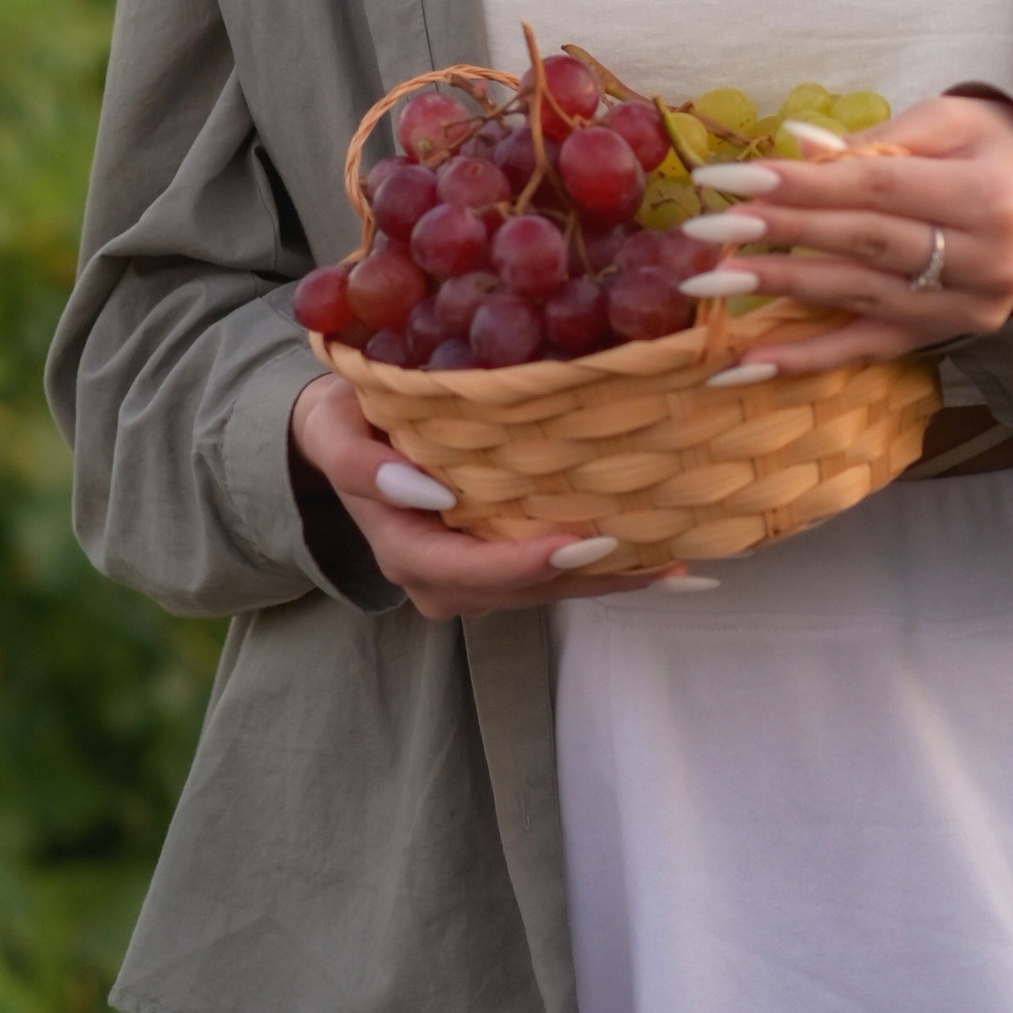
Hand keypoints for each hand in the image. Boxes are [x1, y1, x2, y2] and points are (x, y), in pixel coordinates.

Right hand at [289, 374, 686, 619]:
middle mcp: (440, 580)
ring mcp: (474, 579)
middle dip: (587, 578)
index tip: (571, 542)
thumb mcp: (335, 432)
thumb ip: (361, 464)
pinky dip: (608, 570)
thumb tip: (424, 488)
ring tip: (678, 562)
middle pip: (520, 590)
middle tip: (654, 558)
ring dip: (611, 579)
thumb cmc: (348, 423)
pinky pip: (556, 575)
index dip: (517, 565)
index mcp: (401, 549)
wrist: (348, 434)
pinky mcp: (503, 565)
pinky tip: (666, 560)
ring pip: (547, 589)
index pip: (461, 571)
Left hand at [688, 89, 1012, 377]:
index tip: (730, 178)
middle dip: (778, 234)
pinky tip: (743, 366)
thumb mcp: (958, 123)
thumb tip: (800, 144)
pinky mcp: (941, 338)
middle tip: (705, 229)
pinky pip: (865, 351)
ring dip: (778, 290)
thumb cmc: (1004, 155)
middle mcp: (979, 259)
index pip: (877, 188)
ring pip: (856, 298)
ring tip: (707, 284)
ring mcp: (961, 308)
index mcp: (987, 195)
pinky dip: (802, 361)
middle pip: (862, 243)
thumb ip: (881, 138)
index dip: (802, 184)